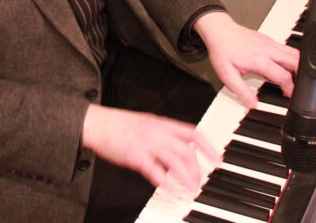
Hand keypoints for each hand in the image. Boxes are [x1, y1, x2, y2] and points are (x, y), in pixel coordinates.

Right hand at [81, 105, 218, 193]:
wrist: (97, 123)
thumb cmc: (119, 125)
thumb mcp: (146, 124)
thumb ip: (163, 134)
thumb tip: (177, 148)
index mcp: (163, 124)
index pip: (193, 133)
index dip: (208, 147)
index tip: (217, 159)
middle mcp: (158, 133)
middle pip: (187, 151)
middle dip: (197, 169)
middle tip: (200, 183)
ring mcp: (147, 144)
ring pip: (175, 161)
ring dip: (186, 178)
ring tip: (191, 190)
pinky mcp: (135, 155)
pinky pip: (155, 170)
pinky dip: (165, 182)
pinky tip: (172, 190)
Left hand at [193, 10, 298, 108]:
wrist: (219, 30)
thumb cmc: (222, 50)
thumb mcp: (227, 75)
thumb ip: (242, 91)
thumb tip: (253, 104)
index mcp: (259, 59)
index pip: (284, 75)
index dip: (289, 88)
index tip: (289, 95)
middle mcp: (268, 49)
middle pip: (296, 61)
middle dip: (301, 75)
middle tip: (297, 86)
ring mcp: (269, 42)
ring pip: (293, 52)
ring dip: (297, 65)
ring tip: (294, 77)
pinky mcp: (268, 39)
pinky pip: (286, 48)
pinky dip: (290, 58)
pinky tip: (284, 65)